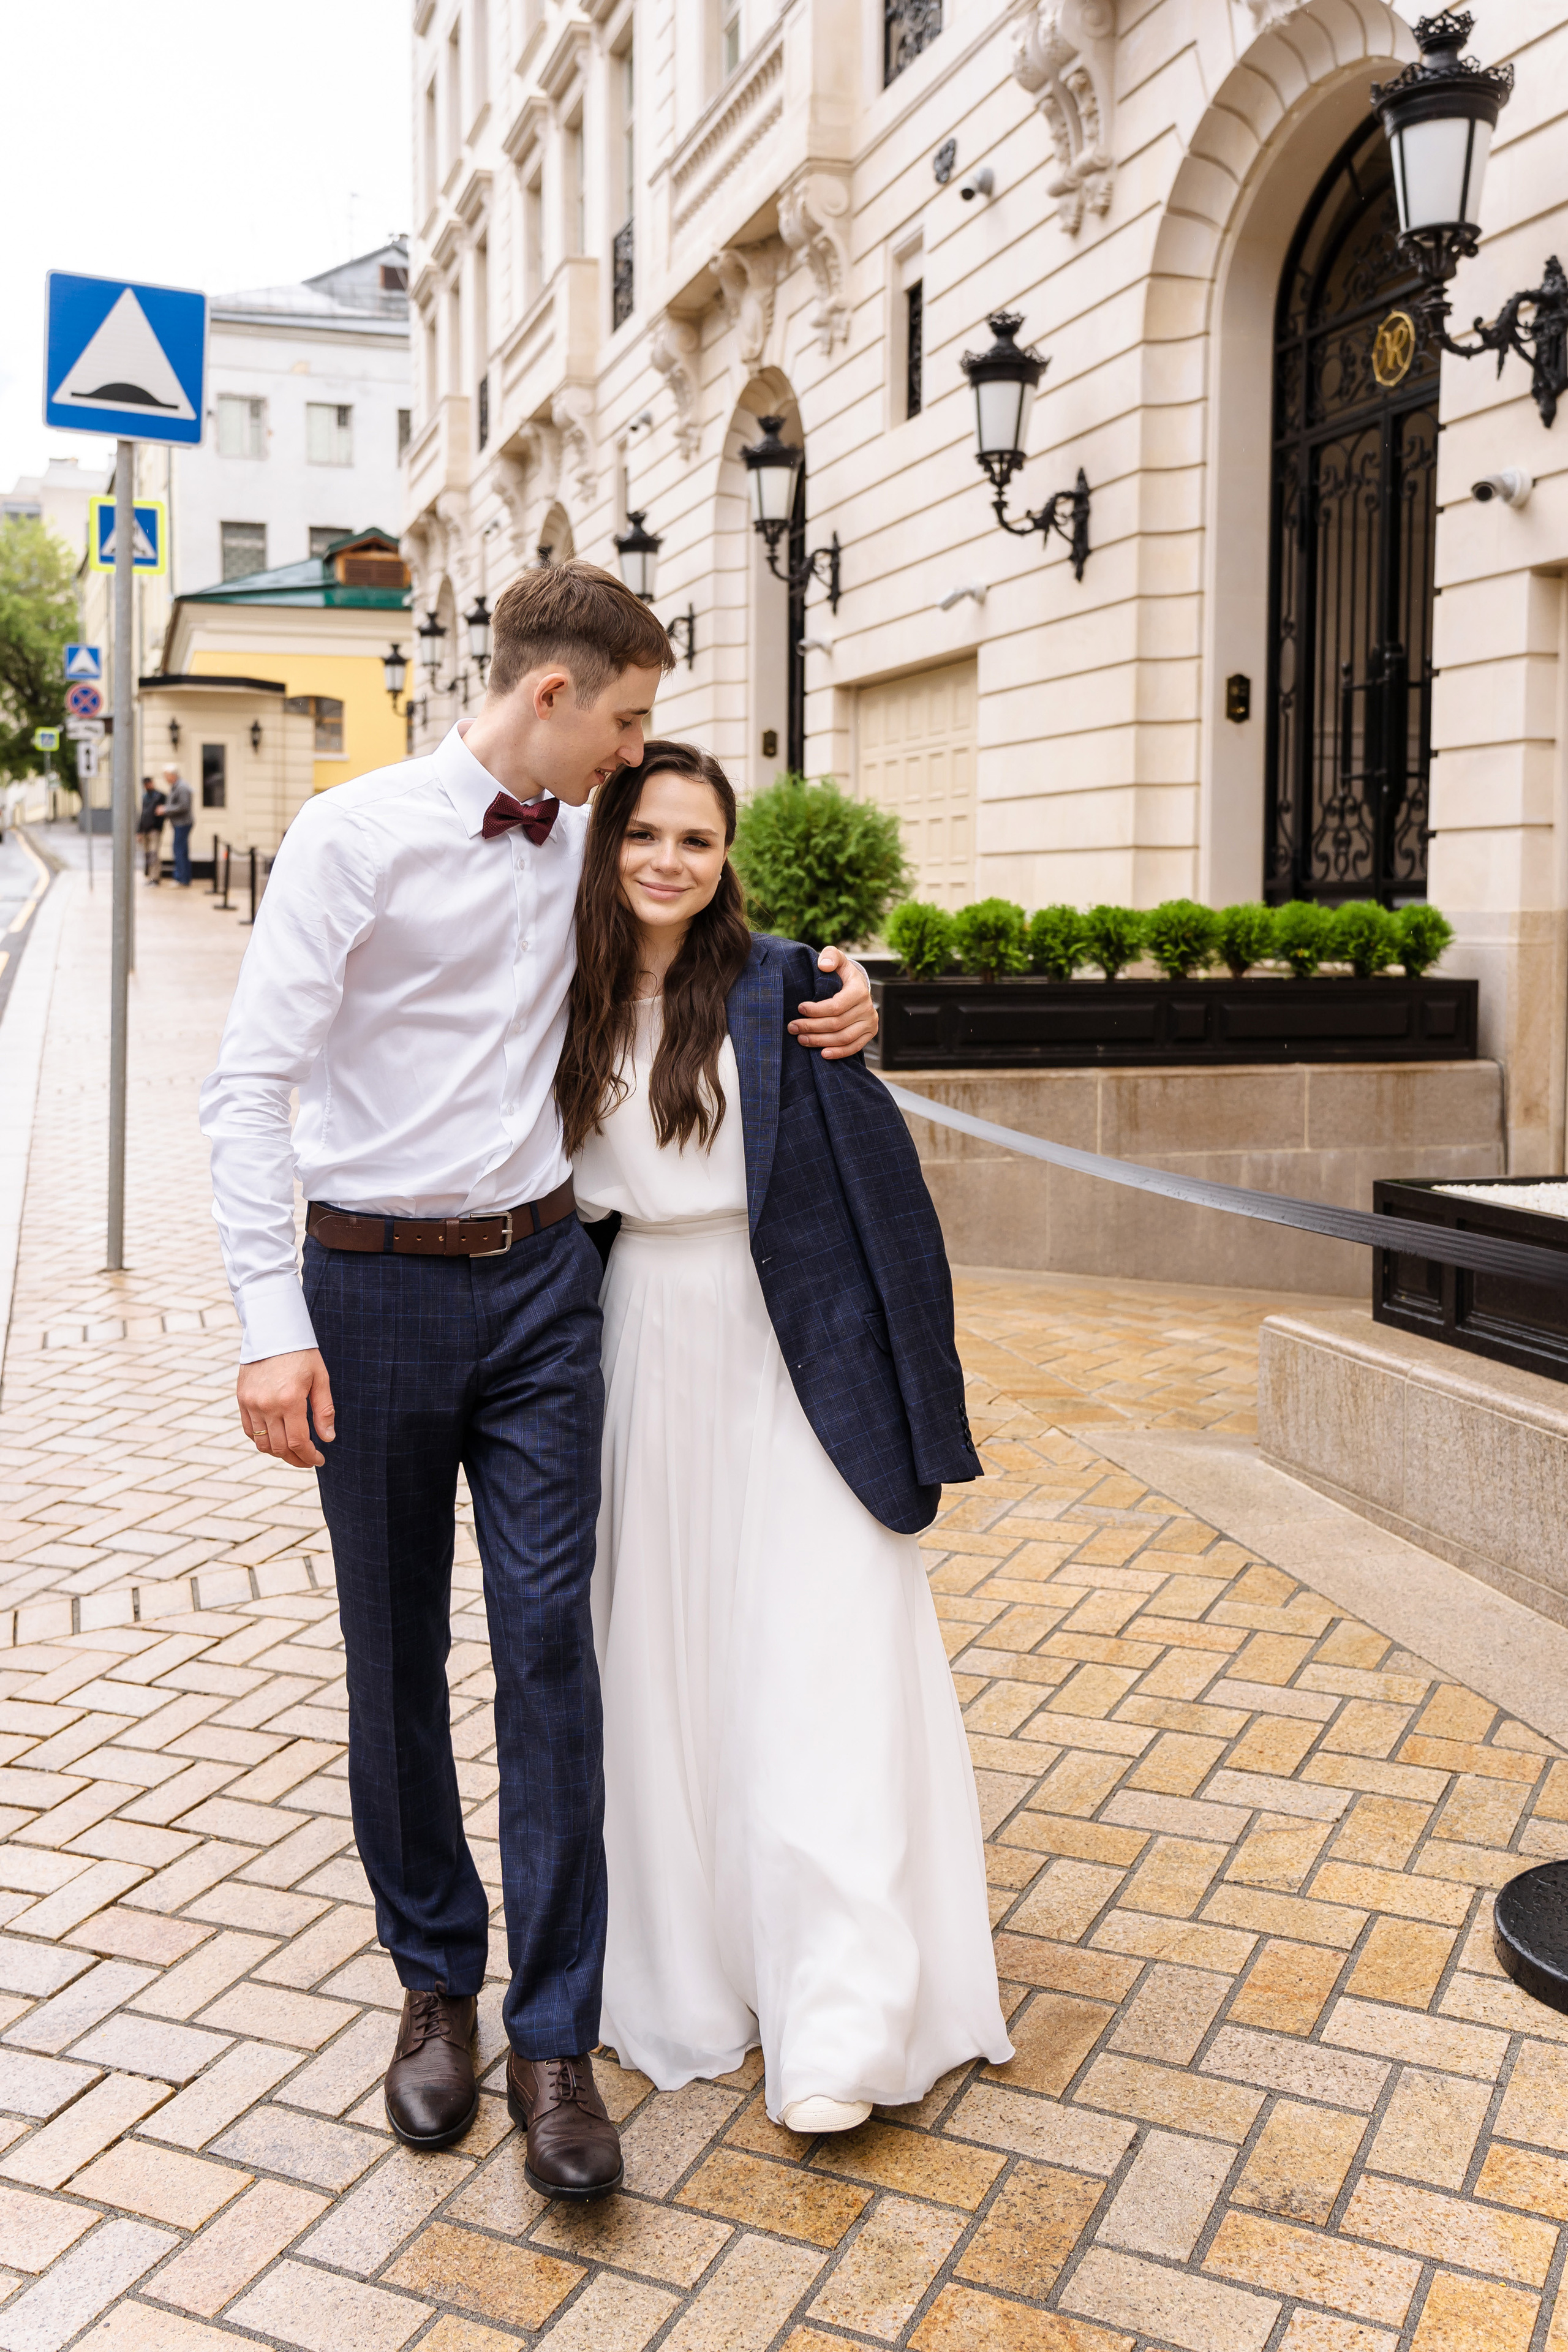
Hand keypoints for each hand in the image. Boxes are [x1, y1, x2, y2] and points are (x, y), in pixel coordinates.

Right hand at [236, 1349, 335, 1469]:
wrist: (273, 1332)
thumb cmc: (301, 1354)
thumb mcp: (320, 1379)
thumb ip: (324, 1410)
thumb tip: (328, 1438)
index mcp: (289, 1400)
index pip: (298, 1442)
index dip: (309, 1456)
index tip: (319, 1459)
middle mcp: (267, 1405)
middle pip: (279, 1447)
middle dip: (296, 1459)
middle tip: (308, 1460)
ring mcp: (251, 1403)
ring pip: (262, 1443)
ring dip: (279, 1453)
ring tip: (293, 1452)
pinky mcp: (242, 1399)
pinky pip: (249, 1430)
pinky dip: (262, 1440)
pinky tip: (276, 1439)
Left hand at [790, 947, 878, 1059]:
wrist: (854, 987)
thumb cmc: (840, 973)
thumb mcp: (835, 958)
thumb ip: (830, 956)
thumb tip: (824, 965)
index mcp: (859, 990)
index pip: (836, 1006)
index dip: (815, 1010)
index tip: (799, 1009)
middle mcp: (867, 1008)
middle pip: (837, 1024)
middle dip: (812, 1027)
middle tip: (793, 1027)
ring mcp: (870, 1023)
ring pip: (843, 1038)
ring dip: (820, 1041)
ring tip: (801, 1039)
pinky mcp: (869, 1034)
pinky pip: (853, 1048)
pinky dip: (838, 1053)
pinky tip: (822, 1053)